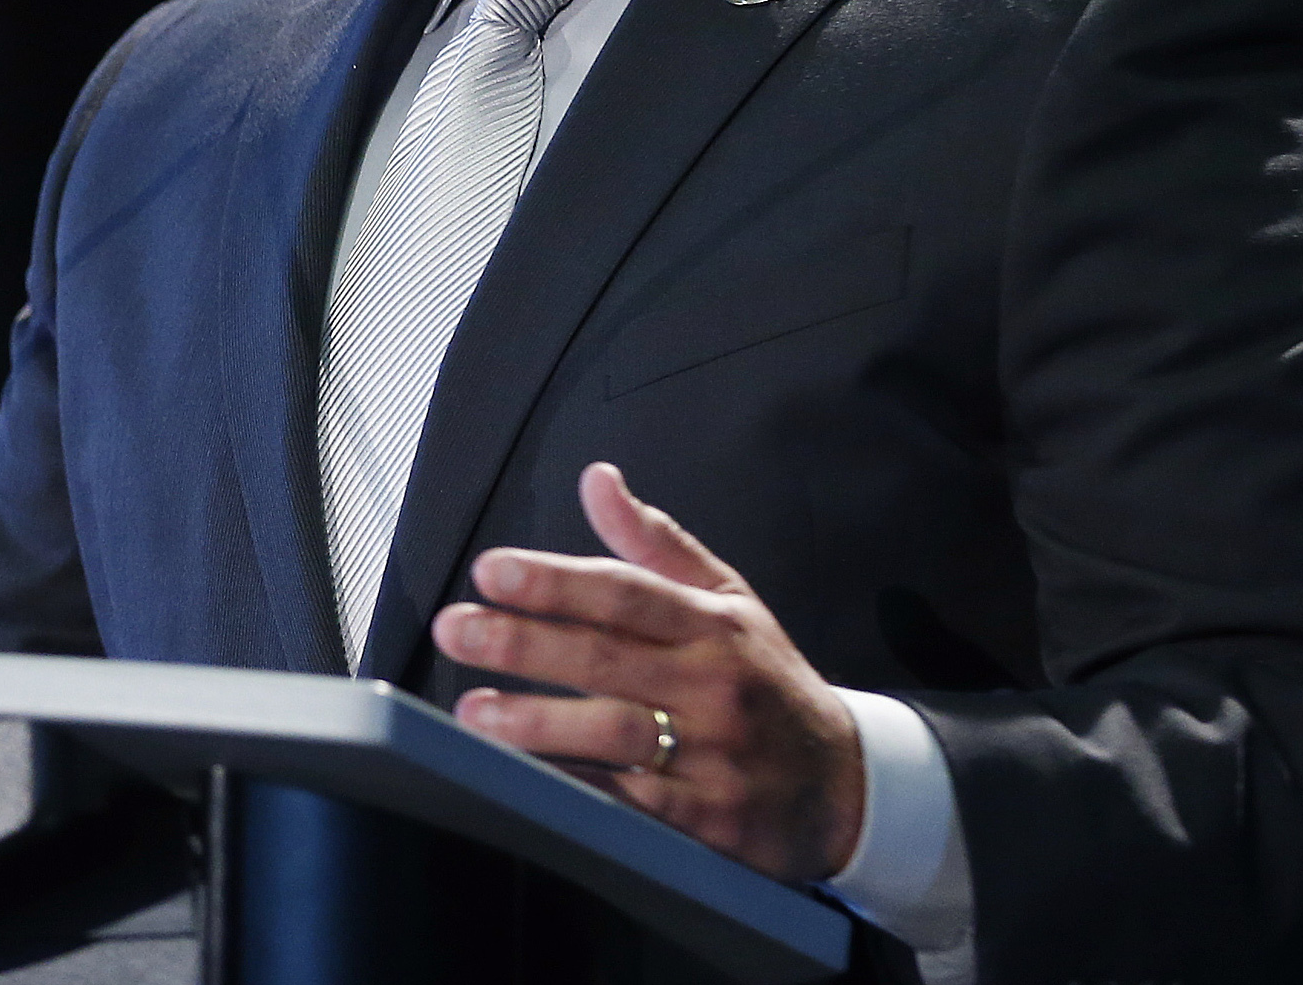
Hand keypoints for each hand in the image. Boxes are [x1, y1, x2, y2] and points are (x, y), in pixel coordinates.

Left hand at [431, 462, 865, 882]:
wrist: (845, 786)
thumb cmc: (768, 682)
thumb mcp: (729, 601)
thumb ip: (656, 544)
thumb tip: (596, 479)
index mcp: (714, 625)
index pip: (625, 591)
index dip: (555, 581)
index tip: (491, 571)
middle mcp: (715, 685)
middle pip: (608, 658)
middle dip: (523, 642)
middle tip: (457, 629)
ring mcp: (715, 757)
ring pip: (616, 734)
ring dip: (539, 723)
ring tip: (475, 712)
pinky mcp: (712, 823)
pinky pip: (635, 806)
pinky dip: (581, 790)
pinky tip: (528, 778)